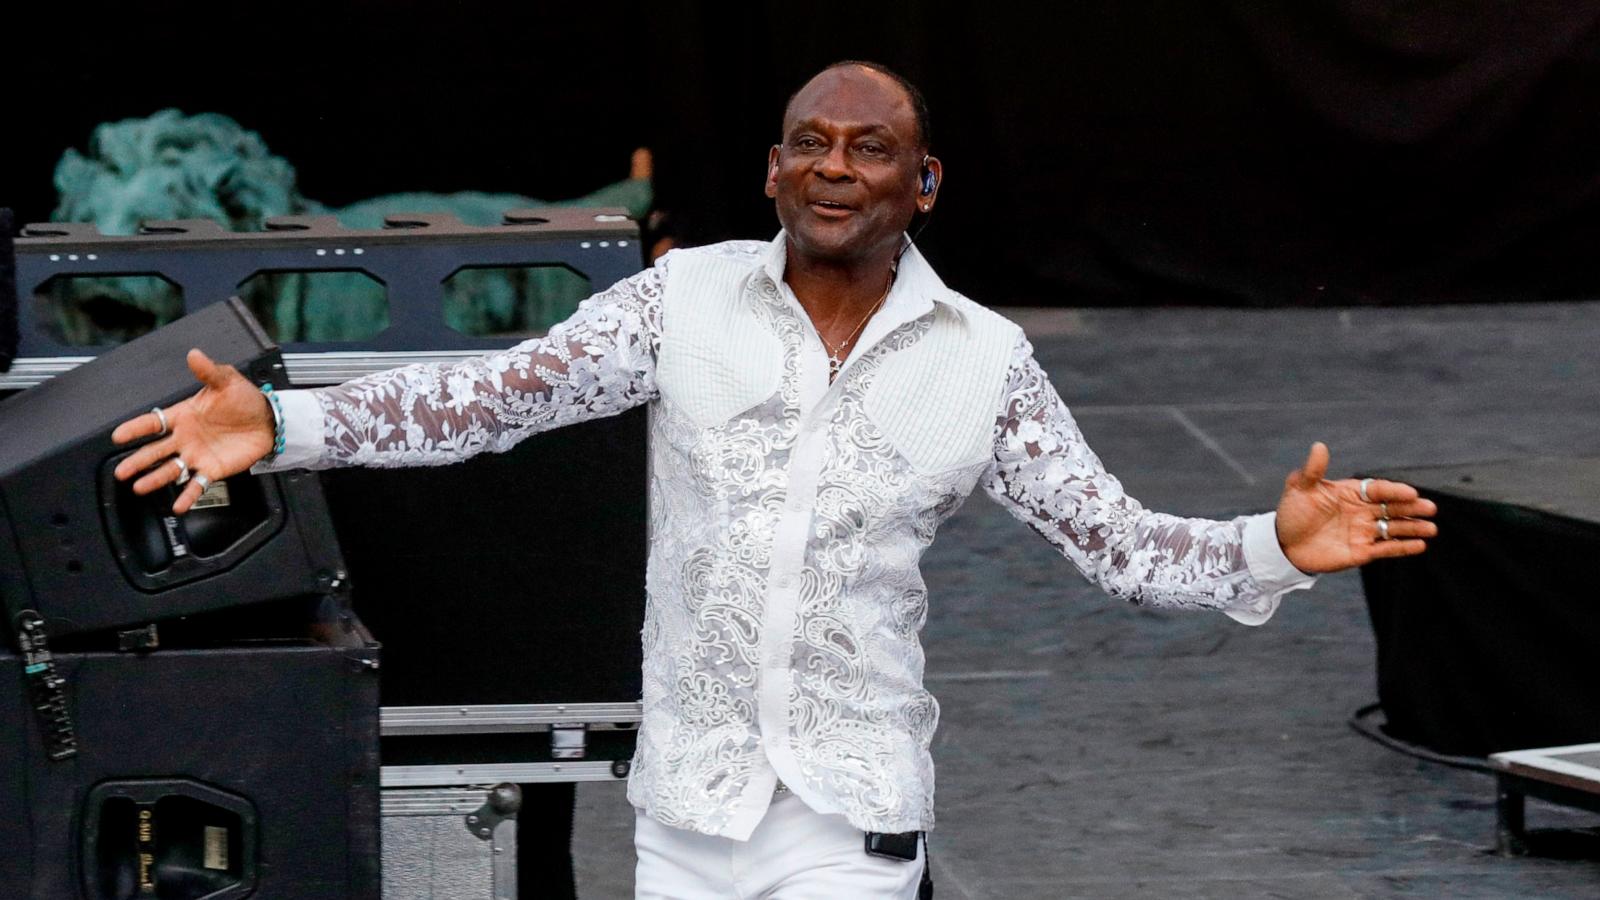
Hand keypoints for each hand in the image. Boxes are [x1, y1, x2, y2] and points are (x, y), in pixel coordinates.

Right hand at [112, 349, 276, 514]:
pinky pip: (196, 485)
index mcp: (184, 415)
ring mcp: (198, 455)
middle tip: (121, 471)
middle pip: (155, 451)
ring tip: (140, 487)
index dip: (135, 429)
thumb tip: (194, 354)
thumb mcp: (227, 381)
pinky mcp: (213, 469)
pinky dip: (187, 496)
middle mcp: (186, 438)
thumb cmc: (246, 400)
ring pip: (171, 470)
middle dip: (137, 461)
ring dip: (155, 479)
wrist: (269, 420)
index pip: (153, 422)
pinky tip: (177, 505)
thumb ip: (208, 371)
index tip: (118, 436)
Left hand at [1274, 442, 1437, 573]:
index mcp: (1351, 493)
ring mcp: (1363, 532)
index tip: (1411, 493)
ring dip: (1412, 527)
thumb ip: (1312, 470)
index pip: (1378, 490)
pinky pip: (1386, 549)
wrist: (1283, 544)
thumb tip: (1319, 446)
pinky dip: (1403, 547)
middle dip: (1411, 508)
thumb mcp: (1299, 489)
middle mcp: (1362, 511)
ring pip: (1393, 528)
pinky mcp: (1362, 552)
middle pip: (1392, 508)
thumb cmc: (1292, 513)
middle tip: (1430, 508)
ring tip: (1430, 528)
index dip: (1394, 491)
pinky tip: (1420, 545)